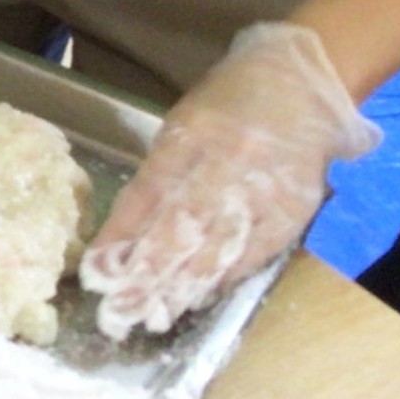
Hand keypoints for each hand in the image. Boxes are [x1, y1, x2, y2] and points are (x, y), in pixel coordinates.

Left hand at [79, 23, 379, 339]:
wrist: (302, 82)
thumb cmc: (228, 103)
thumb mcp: (182, 125)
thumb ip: (159, 175)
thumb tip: (128, 234)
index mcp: (189, 135)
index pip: (146, 196)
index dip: (121, 239)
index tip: (97, 274)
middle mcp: (226, 163)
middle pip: (179, 230)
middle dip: (146, 277)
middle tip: (119, 314)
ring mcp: (263, 188)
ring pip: (217, 249)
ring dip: (182, 288)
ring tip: (154, 316)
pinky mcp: (292, 209)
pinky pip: (254, 252)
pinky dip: (224, 279)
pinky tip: (199, 298)